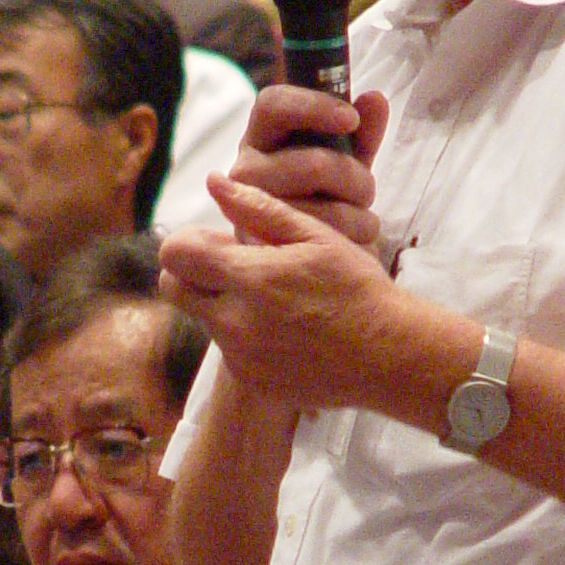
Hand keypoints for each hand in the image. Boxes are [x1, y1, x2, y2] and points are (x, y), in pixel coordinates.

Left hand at [160, 173, 411, 413]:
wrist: (390, 355)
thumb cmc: (357, 288)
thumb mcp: (315, 237)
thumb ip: (259, 209)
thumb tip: (216, 182)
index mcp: (247, 277)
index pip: (174, 255)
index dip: (187, 243)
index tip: (213, 242)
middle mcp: (234, 322)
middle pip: (174, 290)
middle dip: (191, 274)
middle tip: (231, 268)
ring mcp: (241, 357)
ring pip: (206, 321)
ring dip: (225, 305)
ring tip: (276, 301)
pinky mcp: (253, 382)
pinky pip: (232, 353)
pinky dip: (248, 338)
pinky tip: (288, 331)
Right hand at [224, 81, 387, 251]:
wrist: (299, 250)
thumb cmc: (321, 193)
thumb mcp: (344, 158)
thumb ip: (361, 131)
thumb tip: (375, 100)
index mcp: (262, 136)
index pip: (273, 104)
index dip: (313, 107)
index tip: (352, 118)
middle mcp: (246, 169)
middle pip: (313, 165)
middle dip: (355, 178)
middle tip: (367, 190)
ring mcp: (249, 212)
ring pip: (323, 210)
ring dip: (359, 216)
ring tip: (363, 221)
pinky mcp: (263, 249)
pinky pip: (322, 245)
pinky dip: (352, 242)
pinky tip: (352, 242)